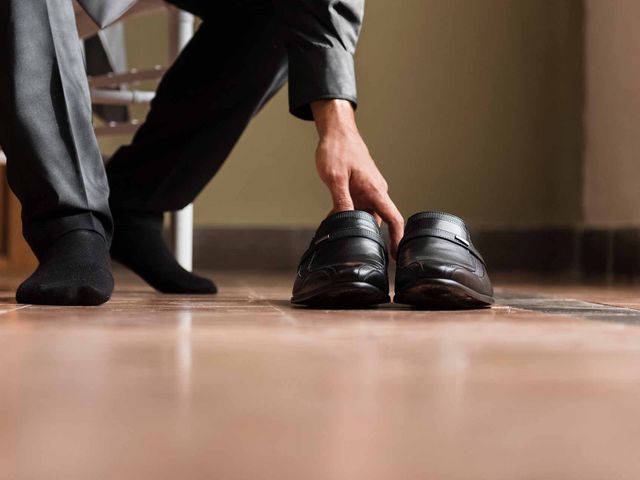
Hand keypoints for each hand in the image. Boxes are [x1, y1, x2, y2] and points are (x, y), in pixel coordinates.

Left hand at [311, 99, 403, 257]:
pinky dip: (346, 215)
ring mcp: (367, 191)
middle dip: (367, 237)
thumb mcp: (335, 178)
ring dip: (353, 225)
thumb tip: (345, 222)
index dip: (398, 238)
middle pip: (377, 221)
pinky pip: (355, 208)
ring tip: (338, 238)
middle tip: (354, 252)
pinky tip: (332, 223)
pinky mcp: (358, 189)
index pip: (394, 218)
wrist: (337, 132)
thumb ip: (341, 201)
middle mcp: (375, 192)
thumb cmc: (338, 150)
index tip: (397, 255)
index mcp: (375, 190)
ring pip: (364, 215)